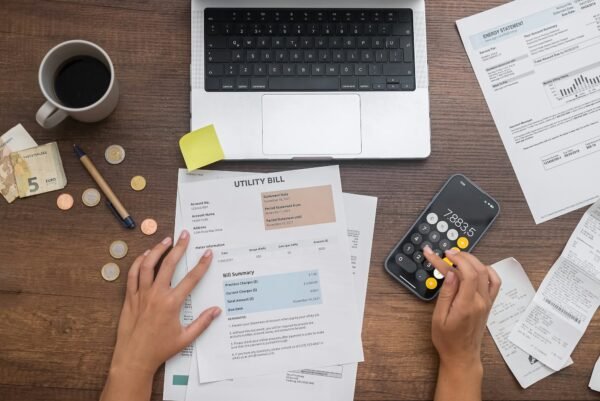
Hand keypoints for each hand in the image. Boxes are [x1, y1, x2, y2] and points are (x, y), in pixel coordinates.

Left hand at [100, 230, 220, 400]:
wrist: (134, 358)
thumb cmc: (160, 349)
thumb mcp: (185, 338)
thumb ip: (202, 323)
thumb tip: (217, 311)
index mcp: (172, 304)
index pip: (191, 278)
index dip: (202, 264)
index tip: (208, 253)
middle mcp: (156, 295)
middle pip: (169, 265)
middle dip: (179, 248)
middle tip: (185, 235)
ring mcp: (141, 295)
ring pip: (148, 265)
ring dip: (157, 250)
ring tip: (166, 241)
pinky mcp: (130, 298)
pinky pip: (133, 275)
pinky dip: (138, 263)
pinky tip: (145, 256)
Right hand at [423, 247, 500, 400]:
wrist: (462, 355)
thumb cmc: (447, 339)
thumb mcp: (439, 317)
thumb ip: (446, 294)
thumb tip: (450, 274)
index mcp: (467, 305)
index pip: (466, 274)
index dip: (455, 260)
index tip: (442, 254)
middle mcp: (481, 301)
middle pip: (478, 269)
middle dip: (462, 256)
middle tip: (448, 253)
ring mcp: (487, 302)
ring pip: (487, 273)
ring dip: (474, 261)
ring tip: (459, 257)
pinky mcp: (489, 303)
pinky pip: (494, 282)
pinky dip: (487, 270)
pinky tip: (476, 268)